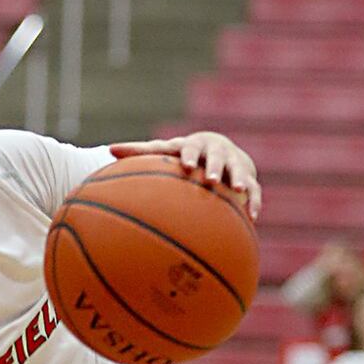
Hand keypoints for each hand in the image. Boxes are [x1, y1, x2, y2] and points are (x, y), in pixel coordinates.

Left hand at [110, 132, 261, 219]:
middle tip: (212, 179)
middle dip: (216, 167)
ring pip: (240, 171)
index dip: (189, 156)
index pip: (191, 148)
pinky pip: (255, 192)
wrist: (221, 148)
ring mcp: (235, 164)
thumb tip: (108, 149)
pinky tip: (252, 218)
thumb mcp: (166, 150)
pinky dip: (253, 203)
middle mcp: (217, 152)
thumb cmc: (185, 152)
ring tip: (239, 191)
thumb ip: (140, 151)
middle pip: (218, 158)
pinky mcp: (249, 180)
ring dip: (240, 180)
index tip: (186, 166)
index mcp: (195, 145)